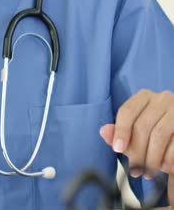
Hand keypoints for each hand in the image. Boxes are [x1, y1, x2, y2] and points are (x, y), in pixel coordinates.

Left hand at [99, 89, 173, 206]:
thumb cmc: (155, 131)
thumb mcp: (136, 130)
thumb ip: (118, 131)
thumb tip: (103, 131)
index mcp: (144, 97)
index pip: (127, 111)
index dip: (121, 131)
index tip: (118, 149)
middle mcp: (162, 98)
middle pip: (142, 125)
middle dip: (137, 151)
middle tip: (135, 170)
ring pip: (159, 135)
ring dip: (152, 158)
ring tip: (148, 172)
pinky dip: (168, 158)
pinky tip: (164, 168)